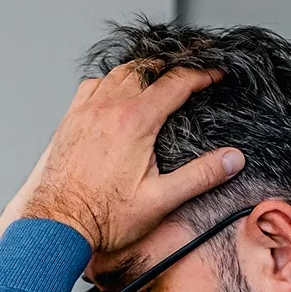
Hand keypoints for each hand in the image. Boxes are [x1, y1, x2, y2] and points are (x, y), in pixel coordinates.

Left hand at [0, 65, 245, 253]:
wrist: (58, 225)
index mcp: (135, 121)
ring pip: (119, 72)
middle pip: (148, 68)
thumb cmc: (104, 218)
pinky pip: (93, 85)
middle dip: (174, 66)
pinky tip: (117, 92)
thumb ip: (200, 177)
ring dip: (143, 70)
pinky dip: (111, 80)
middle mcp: (109, 108)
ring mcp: (86, 111)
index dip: (202, 75)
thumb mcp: (161, 200)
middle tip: (192, 70)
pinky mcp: (71, 120)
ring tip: (160, 76)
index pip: (177, 83)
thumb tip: (232, 160)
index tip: (216, 75)